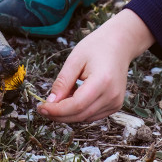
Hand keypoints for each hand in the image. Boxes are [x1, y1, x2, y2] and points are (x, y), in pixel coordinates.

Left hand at [37, 9, 154, 122]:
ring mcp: (116, 102)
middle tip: (43, 108)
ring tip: (61, 97)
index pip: (76, 105)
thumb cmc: (97, 47)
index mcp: (103, 82)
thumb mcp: (75, 60)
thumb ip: (63, 82)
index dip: (57, 110)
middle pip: (80, 115)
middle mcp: (112, 95)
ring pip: (85, 118)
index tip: (41, 108)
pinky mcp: (115, 105)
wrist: (120, 44)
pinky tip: (73, 98)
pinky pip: (92, 115)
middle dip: (59, 115)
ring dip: (68, 113)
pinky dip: (79, 111)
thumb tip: (51, 102)